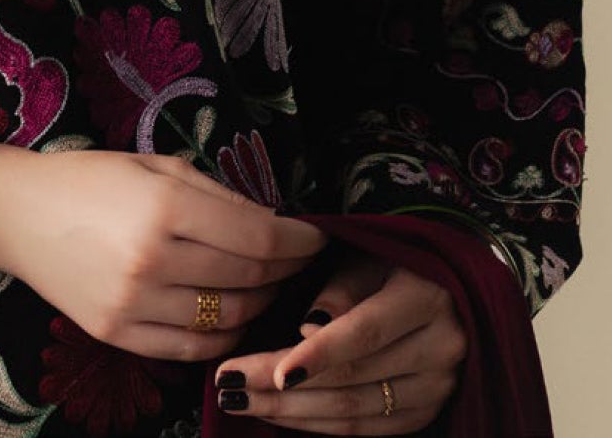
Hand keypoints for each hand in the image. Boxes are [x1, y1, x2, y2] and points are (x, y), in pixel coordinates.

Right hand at [1, 149, 328, 362]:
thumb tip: (273, 221)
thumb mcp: (156, 165)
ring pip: (228, 320)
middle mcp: (153, 261)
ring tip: (265, 286)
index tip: (317, 236)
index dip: (299, 241)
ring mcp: (134, 305)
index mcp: (165, 207)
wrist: (16, 212)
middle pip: (250, 281)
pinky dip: (223, 336)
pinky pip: (191, 349)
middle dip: (285, 271)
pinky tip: (230, 315)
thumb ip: (216, 194)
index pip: (260, 238)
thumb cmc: (90, 178)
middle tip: (296, 260)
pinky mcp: (117, 335)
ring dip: (259, 304)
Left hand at [212, 251, 466, 431]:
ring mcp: (437, 388)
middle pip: (352, 379)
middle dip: (283, 386)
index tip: (270, 371)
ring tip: (240, 399)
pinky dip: (319, 424)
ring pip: (355, 412)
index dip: (318, 354)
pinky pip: (367, 429)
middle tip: (228, 383)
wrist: (448, 292)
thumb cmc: (393, 262)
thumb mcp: (368, 255)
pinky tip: (279, 413)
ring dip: (292, 413)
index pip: (365, 333)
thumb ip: (340, 288)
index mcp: (426, 297)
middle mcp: (440, 349)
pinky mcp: (426, 414)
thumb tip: (306, 329)